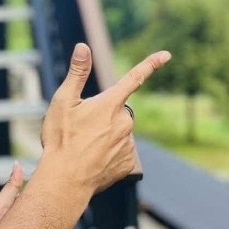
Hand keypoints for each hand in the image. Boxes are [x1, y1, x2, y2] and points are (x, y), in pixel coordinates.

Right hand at [40, 43, 169, 194]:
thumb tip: (83, 46)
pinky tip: (93, 161)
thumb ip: (77, 72)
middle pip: (118, 112)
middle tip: (82, 129)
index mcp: (110, 104)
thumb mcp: (63, 101)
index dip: (151, 64)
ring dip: (106, 136)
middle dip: (105, 116)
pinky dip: (109, 155)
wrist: (65, 182)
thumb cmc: (61, 139)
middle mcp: (124, 122)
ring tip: (84, 148)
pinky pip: (121, 153)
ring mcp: (128, 145)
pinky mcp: (128, 164)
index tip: (166, 55)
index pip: (134, 78)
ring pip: (119, 133)